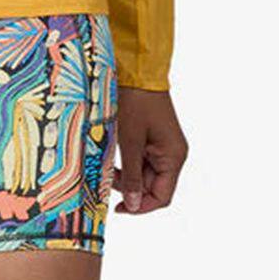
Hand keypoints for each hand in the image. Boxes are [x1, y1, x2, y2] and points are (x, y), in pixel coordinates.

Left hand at [113, 86, 187, 213]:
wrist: (137, 71)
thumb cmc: (135, 103)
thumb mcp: (130, 141)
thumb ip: (132, 175)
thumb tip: (133, 205)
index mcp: (174, 157)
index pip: (162, 197)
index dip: (141, 206)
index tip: (119, 208)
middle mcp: (172, 154)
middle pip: (153, 186)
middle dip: (130, 186)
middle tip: (106, 179)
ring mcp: (163, 145)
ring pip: (145, 173)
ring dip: (127, 174)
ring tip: (107, 165)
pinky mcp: (152, 136)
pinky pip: (141, 158)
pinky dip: (128, 161)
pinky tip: (112, 156)